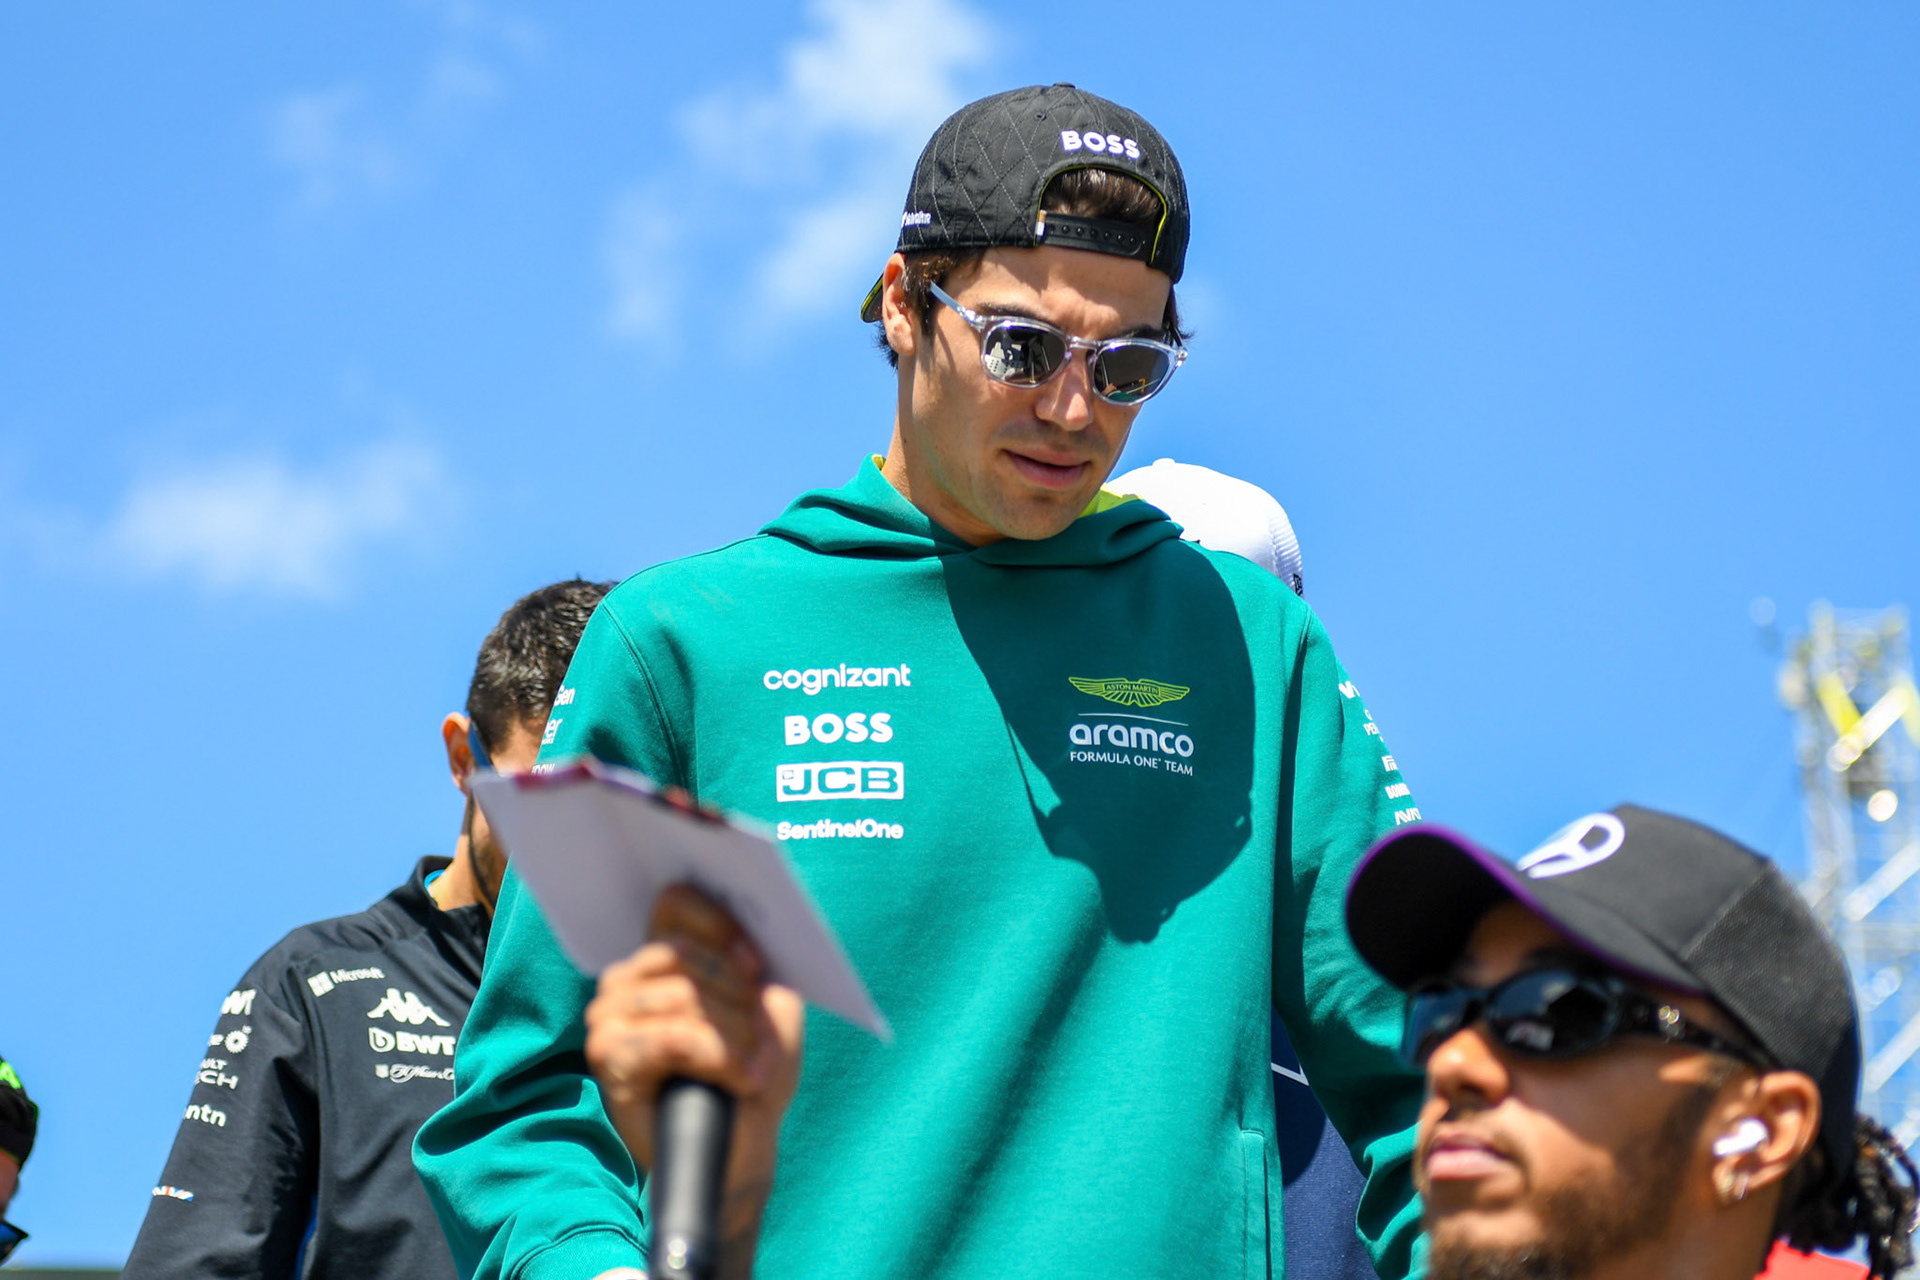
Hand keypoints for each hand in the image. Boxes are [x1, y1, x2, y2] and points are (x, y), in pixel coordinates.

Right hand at [585, 884, 803, 1262]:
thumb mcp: (769, 1008)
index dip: (721, 926)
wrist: (741, 1147)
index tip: (756, 964)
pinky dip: (721, 1058)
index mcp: (662, 956)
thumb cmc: (753, 1072)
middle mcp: (625, 978)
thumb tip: (747, 944)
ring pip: (685, 997)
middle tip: (764, 1037)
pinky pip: (675, 1037)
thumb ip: (756, 967)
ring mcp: (609, 1016)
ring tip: (756, 1066)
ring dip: (737, 1033)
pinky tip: (742, 1079)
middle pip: (688, 955)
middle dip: (740, 996)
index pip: (676, 904)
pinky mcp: (609, 1057)